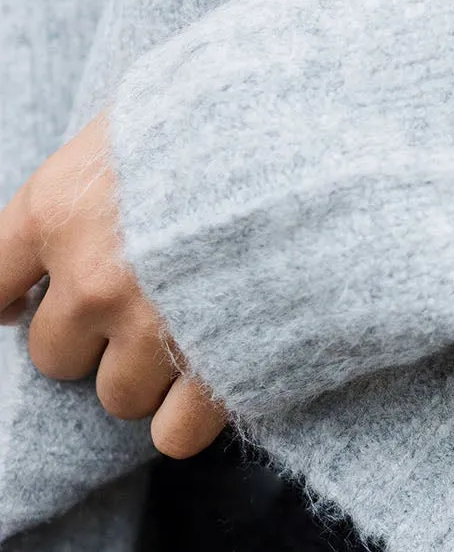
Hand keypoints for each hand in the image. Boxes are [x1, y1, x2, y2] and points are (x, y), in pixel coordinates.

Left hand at [0, 114, 227, 458]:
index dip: (11, 301)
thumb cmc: (232, 117)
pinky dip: (191, 419)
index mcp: (59, 209)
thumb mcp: (142, 116)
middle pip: (54, 356)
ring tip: (190, 339)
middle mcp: (92, 278)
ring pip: (118, 397)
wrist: (325, 144)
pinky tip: (215, 383)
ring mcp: (153, 331)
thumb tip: (69, 213)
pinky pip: (174, 435)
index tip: (25, 306)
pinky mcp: (216, 372)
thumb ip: (95, 170)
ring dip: (148, 377)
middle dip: (93, 340)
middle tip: (140, 309)